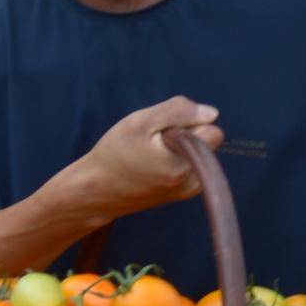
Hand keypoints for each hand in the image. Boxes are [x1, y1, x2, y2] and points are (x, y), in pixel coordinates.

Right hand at [70, 95, 220, 216]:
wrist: (93, 192)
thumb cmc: (113, 155)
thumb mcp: (140, 122)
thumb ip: (179, 111)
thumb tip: (211, 114)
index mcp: (185, 164)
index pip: (212, 130)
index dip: (189, 124)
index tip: (163, 132)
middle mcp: (193, 181)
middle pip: (207, 142)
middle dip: (185, 136)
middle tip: (153, 143)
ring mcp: (187, 191)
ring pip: (197, 154)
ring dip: (179, 149)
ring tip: (149, 156)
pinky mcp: (180, 195)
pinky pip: (189, 166)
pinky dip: (174, 161)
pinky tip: (151, 166)